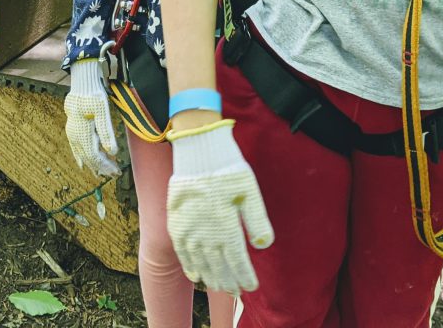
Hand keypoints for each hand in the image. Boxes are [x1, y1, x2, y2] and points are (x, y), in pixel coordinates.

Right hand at [64, 59, 119, 177]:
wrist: (81, 81)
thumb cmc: (93, 94)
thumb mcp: (103, 111)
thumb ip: (107, 132)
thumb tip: (113, 152)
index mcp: (83, 133)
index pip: (95, 156)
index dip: (106, 165)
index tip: (116, 171)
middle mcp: (75, 135)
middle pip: (89, 157)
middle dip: (102, 167)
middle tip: (115, 173)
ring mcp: (72, 132)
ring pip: (82, 154)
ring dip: (93, 163)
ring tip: (102, 172)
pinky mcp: (72, 128)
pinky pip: (76, 148)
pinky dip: (82, 157)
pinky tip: (82, 164)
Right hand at [167, 120, 273, 293]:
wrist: (198, 151)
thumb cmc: (228, 169)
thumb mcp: (250, 191)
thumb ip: (257, 220)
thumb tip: (265, 245)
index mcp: (227, 228)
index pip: (238, 262)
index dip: (245, 277)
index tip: (251, 286)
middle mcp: (206, 235)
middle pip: (219, 268)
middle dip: (229, 282)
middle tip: (236, 292)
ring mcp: (189, 231)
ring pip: (201, 265)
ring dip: (211, 278)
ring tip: (220, 286)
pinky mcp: (177, 224)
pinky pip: (182, 254)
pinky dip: (190, 267)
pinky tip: (196, 276)